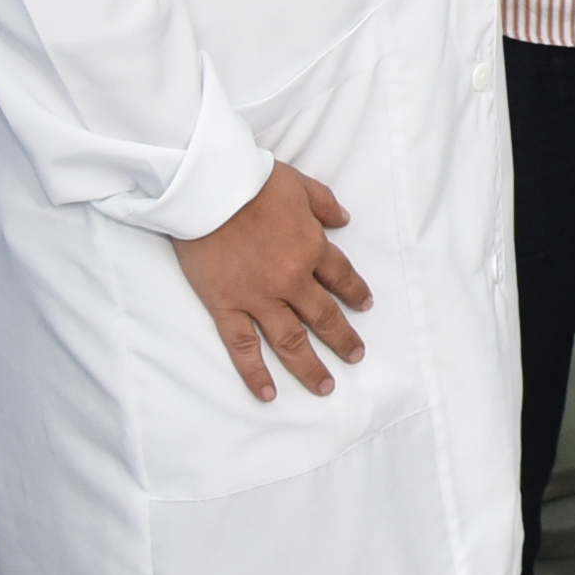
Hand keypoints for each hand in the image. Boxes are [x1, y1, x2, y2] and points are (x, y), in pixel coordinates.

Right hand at [172, 162, 372, 398]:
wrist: (208, 188)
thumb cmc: (253, 181)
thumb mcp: (300, 185)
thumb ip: (325, 205)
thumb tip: (344, 220)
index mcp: (311, 248)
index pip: (341, 277)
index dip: (356, 292)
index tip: (365, 305)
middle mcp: (291, 279)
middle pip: (323, 316)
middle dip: (343, 338)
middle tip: (356, 356)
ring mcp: (258, 297)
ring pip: (290, 340)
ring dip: (310, 366)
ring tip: (326, 386)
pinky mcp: (226, 306)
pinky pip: (243, 347)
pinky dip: (256, 373)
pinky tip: (268, 393)